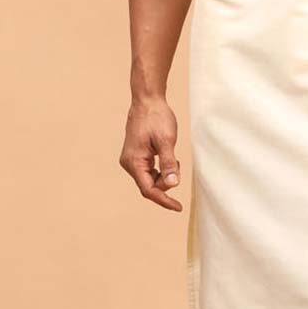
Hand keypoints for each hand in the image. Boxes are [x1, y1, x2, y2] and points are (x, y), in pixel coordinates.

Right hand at [119, 95, 183, 210]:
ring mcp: (131, 160)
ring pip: (151, 179)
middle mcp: (129, 163)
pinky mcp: (136, 156)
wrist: (147, 101)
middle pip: (150, 186)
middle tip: (177, 164)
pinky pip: (150, 171)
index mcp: (134, 162)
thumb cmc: (156, 117)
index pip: (149, 190)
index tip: (178, 207)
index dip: (164, 200)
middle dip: (166, 182)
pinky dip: (161, 169)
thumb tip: (172, 184)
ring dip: (164, 174)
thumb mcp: (166, 140)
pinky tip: (168, 157)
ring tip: (173, 157)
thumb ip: (168, 163)